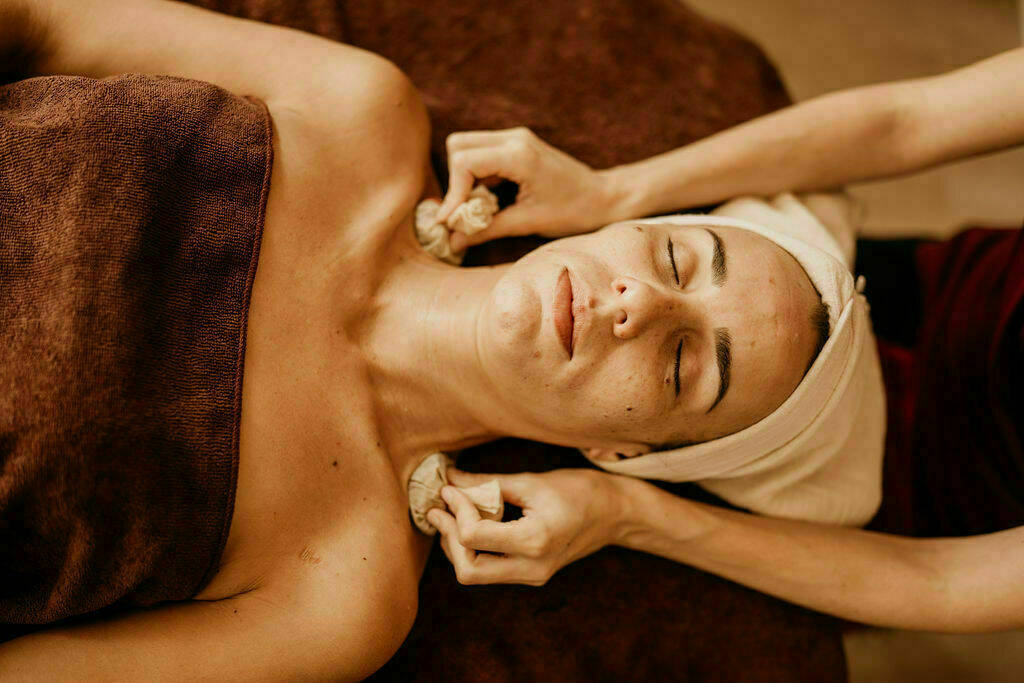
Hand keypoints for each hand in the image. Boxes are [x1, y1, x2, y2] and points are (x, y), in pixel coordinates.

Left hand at [426, 468, 626, 585]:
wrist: (614, 513)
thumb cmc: (578, 490)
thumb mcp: (530, 481)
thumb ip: (486, 483)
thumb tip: (449, 478)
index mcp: (535, 541)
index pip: (474, 537)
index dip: (456, 510)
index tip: (449, 487)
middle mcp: (533, 568)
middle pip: (468, 570)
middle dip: (449, 538)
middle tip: (440, 509)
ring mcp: (532, 576)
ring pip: (475, 574)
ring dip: (456, 545)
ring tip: (451, 512)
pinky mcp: (530, 575)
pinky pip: (489, 570)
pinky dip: (472, 548)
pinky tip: (469, 523)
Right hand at [435, 127, 612, 251]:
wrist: (603, 197)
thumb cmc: (573, 210)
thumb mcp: (527, 223)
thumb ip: (485, 231)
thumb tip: (452, 243)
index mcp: (519, 154)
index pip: (464, 161)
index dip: (452, 193)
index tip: (449, 222)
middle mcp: (514, 138)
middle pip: (458, 144)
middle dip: (455, 180)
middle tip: (466, 210)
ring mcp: (516, 137)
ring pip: (466, 146)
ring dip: (464, 178)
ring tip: (479, 207)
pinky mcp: (517, 144)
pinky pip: (481, 152)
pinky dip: (476, 176)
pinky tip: (490, 199)